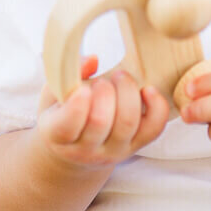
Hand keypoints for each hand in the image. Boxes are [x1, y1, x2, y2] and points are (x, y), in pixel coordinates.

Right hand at [36, 55, 168, 167]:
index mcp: (56, 136)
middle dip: (104, 91)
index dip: (76, 105)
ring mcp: (114, 151)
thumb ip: (66, 75)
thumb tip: (94, 60)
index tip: (83, 89)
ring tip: (120, 78)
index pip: (66, 126)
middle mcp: (85, 150)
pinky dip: (156, 106)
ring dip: (127, 92)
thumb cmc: (61, 114)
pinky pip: (154, 128)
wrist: (75, 149)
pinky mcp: (136, 146)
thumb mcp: (53, 94)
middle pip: (100, 121)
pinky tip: (147, 89)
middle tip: (102, 81)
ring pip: (128, 123)